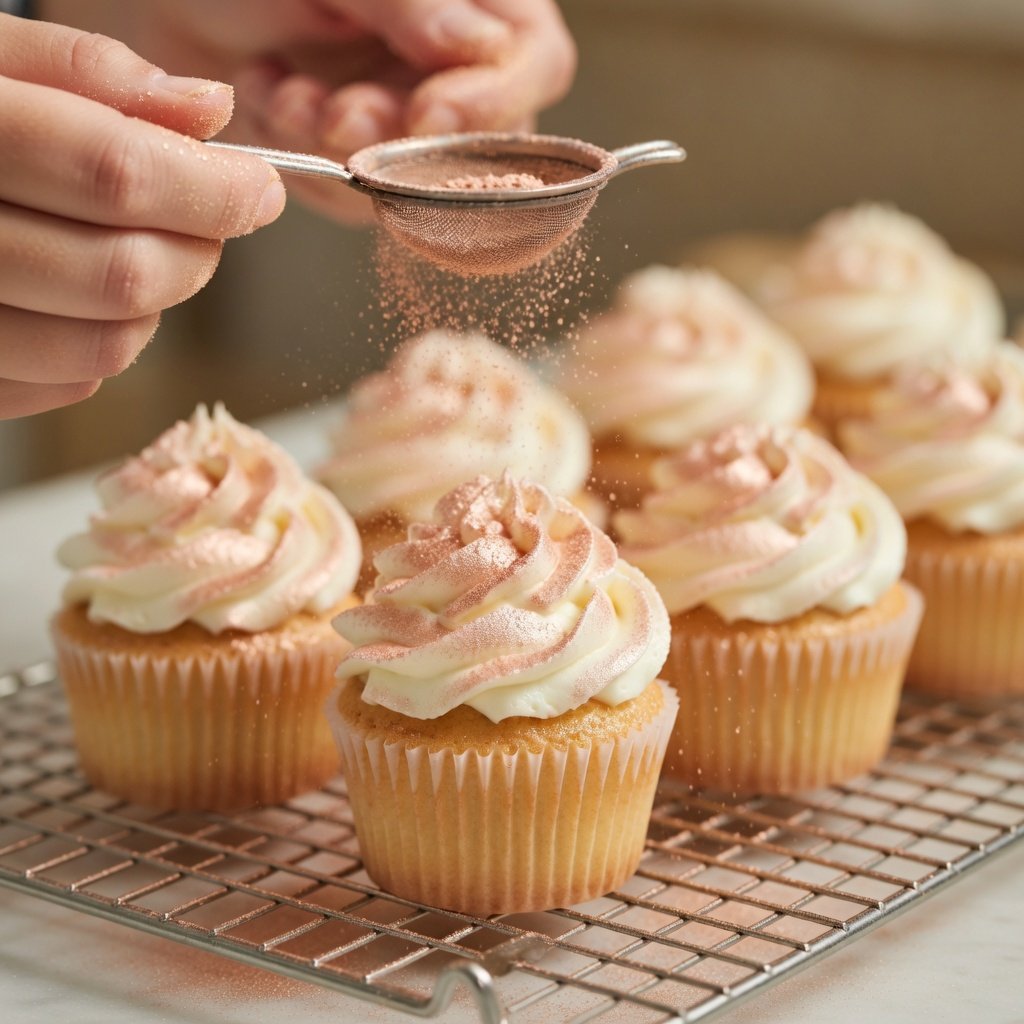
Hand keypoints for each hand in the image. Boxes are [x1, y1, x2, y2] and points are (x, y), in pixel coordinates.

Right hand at [0, 15, 286, 417]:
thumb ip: (84, 73)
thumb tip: (208, 110)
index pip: (112, 174)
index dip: (210, 188)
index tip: (259, 188)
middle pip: (121, 274)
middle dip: (197, 251)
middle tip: (209, 221)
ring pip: (105, 346)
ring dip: (156, 302)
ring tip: (143, 250)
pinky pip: (69, 384)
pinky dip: (108, 341)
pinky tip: (89, 294)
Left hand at [41, 0, 577, 222]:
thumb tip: (480, 45)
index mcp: (478, 1)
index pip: (535, 62)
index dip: (493, 99)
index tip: (428, 111)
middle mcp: (456, 63)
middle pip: (483, 134)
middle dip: (404, 135)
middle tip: (338, 113)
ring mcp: (413, 115)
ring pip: (418, 174)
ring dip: (347, 148)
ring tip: (282, 93)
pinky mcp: (367, 160)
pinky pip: (361, 194)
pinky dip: (309, 157)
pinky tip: (268, 98)